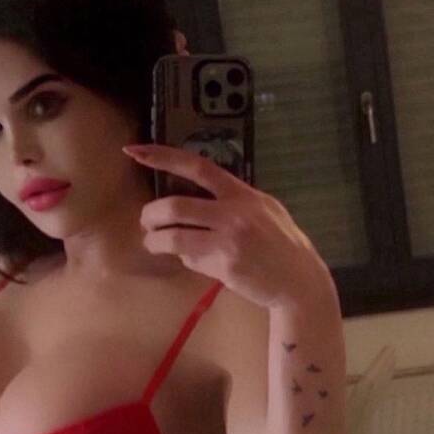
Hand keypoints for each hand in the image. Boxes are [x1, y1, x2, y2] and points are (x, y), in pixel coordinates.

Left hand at [123, 142, 329, 309]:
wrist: (299, 282)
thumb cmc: (282, 247)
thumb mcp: (265, 211)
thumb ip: (235, 202)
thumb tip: (201, 199)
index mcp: (242, 193)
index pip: (197, 166)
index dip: (163, 157)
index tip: (135, 152)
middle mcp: (234, 212)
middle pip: (175, 206)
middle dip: (150, 214)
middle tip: (146, 222)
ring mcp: (229, 239)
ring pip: (174, 237)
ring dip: (155, 241)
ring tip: (153, 243)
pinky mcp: (224, 265)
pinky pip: (190, 259)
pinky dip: (183, 259)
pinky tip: (190, 260)